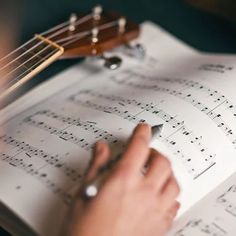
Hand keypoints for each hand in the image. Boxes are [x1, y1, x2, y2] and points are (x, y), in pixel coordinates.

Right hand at [63, 123, 179, 235]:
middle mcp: (143, 193)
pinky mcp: (159, 227)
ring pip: (173, 183)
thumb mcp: (85, 191)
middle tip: (146, 154)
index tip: (143, 128)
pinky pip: (174, 206)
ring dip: (166, 173)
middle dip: (155, 153)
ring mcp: (154, 211)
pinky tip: (160, 196)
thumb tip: (101, 148)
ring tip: (155, 173)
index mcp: (122, 181)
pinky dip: (170, 196)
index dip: (141, 133)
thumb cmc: (84, 229)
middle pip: (162, 162)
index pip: (138, 147)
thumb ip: (96, 165)